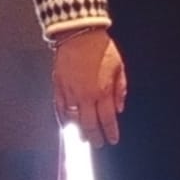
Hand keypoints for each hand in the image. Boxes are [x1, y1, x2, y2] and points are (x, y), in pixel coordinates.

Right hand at [53, 28, 126, 147]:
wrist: (79, 35)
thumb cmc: (101, 49)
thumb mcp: (120, 67)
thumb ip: (120, 90)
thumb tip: (119, 108)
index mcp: (103, 91)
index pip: (107, 119)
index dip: (110, 132)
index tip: (112, 140)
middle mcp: (86, 96)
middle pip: (90, 125)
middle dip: (95, 137)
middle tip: (98, 144)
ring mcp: (70, 94)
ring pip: (74, 120)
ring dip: (79, 132)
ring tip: (83, 140)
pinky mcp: (58, 88)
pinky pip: (60, 110)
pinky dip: (63, 120)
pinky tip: (67, 126)